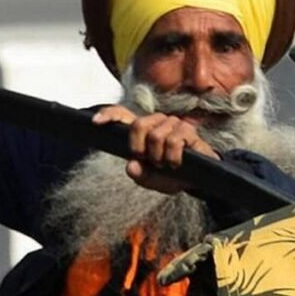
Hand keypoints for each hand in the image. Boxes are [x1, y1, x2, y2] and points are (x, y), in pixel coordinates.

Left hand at [93, 106, 220, 194]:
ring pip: (156, 135)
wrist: (198, 180)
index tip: (95, 123)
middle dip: (140, 147)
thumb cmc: (173, 176)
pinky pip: (174, 140)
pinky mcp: (188, 131)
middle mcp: (157, 122)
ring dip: (160, 156)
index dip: (109, 115)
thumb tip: (131, 166)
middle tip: (150, 161)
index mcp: (144, 131)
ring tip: (166, 163)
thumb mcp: (152, 180)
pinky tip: (176, 163)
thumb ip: (140, 175)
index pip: (124, 114)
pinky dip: (172, 157)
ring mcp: (173, 124)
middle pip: (138, 124)